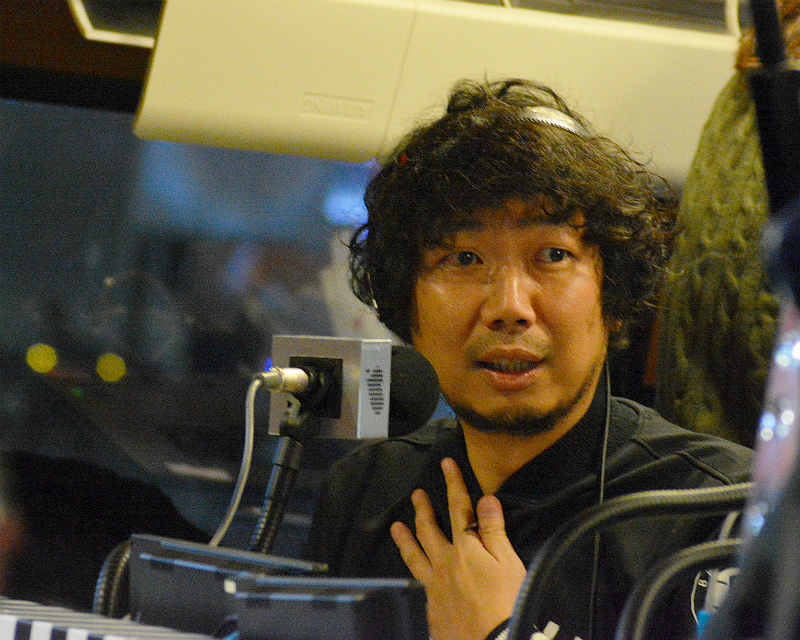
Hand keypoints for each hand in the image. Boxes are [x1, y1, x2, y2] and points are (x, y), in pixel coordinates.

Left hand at [390, 458, 526, 639]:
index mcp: (465, 548)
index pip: (458, 507)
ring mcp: (435, 586)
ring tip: (396, 527)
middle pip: (429, 529)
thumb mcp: (508, 562)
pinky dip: (415, 574)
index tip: (446, 463)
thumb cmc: (506, 601)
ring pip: (415, 556)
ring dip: (405, 539)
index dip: (453, 483)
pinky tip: (414, 574)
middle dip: (423, 508)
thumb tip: (485, 497)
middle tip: (416, 493)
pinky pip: (420, 584)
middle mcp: (444, 563)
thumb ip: (494, 530)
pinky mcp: (432, 607)